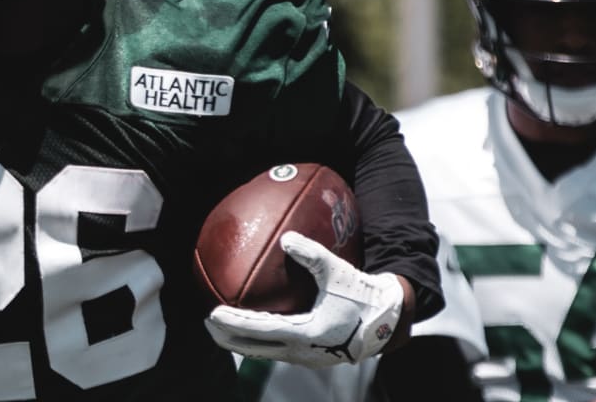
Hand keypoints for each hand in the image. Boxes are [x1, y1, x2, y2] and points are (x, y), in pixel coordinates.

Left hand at [205, 231, 405, 367]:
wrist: (388, 323)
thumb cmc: (362, 297)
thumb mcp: (338, 273)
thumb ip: (312, 255)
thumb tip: (287, 238)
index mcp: (306, 333)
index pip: (260, 331)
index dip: (234, 324)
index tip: (212, 314)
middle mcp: (302, 351)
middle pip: (254, 349)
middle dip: (228, 338)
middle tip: (207, 324)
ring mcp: (306, 357)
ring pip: (264, 353)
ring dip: (241, 342)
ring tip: (221, 329)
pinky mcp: (311, 356)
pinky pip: (276, 350)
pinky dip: (258, 342)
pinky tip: (252, 330)